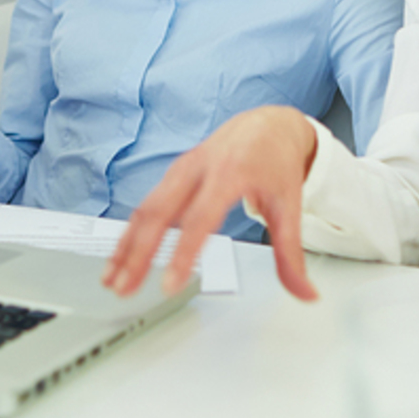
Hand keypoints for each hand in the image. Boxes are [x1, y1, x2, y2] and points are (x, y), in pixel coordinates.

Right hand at [103, 106, 319, 299]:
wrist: (267, 124)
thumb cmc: (276, 162)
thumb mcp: (290, 206)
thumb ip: (292, 255)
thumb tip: (306, 293)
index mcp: (230, 173)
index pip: (200, 218)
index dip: (182, 253)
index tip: (169, 284)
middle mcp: (199, 168)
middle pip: (160, 213)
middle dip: (138, 253)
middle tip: (125, 288)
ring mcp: (181, 169)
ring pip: (144, 208)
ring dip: (125, 245)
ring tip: (112, 279)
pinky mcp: (172, 174)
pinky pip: (145, 205)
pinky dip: (129, 233)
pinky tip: (119, 257)